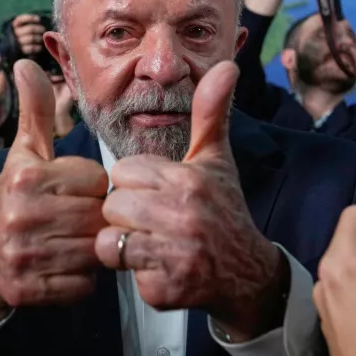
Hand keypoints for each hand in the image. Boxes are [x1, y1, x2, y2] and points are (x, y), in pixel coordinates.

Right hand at [0, 60, 108, 325]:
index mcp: (24, 177)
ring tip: (70, 242)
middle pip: (98, 216)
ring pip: (94, 251)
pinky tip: (64, 268)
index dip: (90, 188)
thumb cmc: (16, 200)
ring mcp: (24, 256)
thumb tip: (26, 63)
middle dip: (93, 220)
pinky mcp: (30, 292)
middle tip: (74, 221)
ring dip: (90, 250)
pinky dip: (81, 280)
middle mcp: (21, 215)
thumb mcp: (24, 154)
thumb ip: (35, 111)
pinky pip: (84, 285)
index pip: (96, 179)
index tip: (71, 193)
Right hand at [12, 13, 47, 55]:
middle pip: (30, 29)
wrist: (14, 49)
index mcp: (15, 25)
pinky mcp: (20, 51)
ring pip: (31, 38)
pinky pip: (31, 48)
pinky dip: (37, 47)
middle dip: (39, 29)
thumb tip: (41, 21)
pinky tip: (40, 47)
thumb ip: (28, 24)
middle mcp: (15, 33)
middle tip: (43, 30)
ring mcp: (17, 42)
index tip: (39, 19)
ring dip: (39, 38)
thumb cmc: (22, 35)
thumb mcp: (21, 27)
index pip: (21, 19)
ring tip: (42, 39)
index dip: (30, 18)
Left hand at [95, 62, 283, 340]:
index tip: (154, 194)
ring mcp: (175, 255)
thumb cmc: (223, 210)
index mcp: (188, 180)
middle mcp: (183, 216)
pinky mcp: (166, 289)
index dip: (133, 184)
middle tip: (151, 221)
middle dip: (124, 215)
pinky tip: (158, 266)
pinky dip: (134, 273)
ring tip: (149, 242)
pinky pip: (122, 273)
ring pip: (110, 240)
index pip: (124, 173)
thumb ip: (211, 113)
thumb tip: (226, 66)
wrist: (246, 273)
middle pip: (112, 206)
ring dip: (123, 245)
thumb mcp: (215, 160)